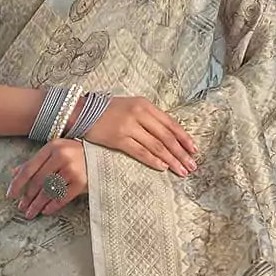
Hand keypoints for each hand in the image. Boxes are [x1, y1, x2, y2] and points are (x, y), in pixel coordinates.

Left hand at [6, 138, 88, 218]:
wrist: (104, 156)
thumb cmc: (77, 154)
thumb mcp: (56, 151)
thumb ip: (36, 161)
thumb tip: (15, 172)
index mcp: (52, 147)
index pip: (29, 168)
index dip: (18, 183)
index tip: (11, 195)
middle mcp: (61, 157)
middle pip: (38, 181)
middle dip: (28, 197)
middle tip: (21, 207)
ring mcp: (72, 170)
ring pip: (49, 191)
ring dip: (37, 204)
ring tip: (31, 213)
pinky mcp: (82, 182)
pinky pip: (62, 197)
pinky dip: (52, 206)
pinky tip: (46, 211)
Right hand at [82, 95, 197, 176]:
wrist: (82, 111)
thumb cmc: (108, 111)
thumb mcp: (131, 107)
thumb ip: (148, 118)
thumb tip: (167, 135)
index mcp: (145, 105)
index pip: (170, 123)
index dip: (184, 138)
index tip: (194, 149)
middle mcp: (139, 114)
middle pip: (166, 136)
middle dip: (181, 152)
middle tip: (192, 165)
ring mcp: (129, 126)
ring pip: (156, 145)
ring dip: (171, 160)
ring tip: (181, 171)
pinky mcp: (118, 138)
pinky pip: (140, 151)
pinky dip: (153, 160)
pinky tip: (162, 167)